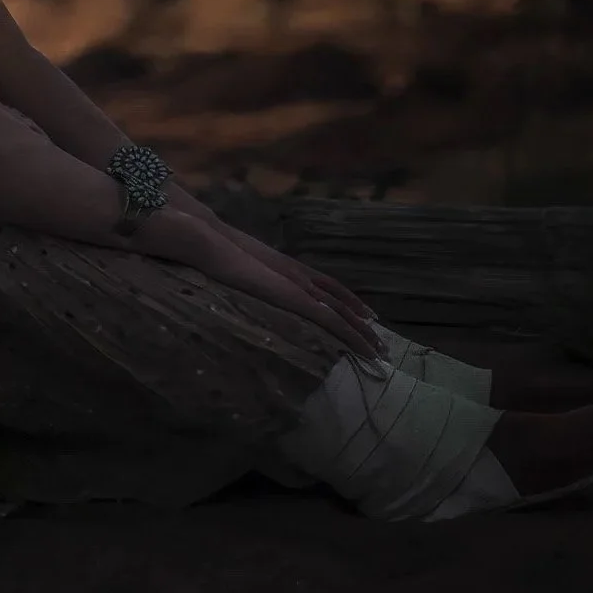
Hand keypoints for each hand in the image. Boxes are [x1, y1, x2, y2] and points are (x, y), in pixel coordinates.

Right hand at [184, 220, 386, 359]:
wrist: (214, 243)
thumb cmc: (219, 252)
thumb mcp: (240, 267)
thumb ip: (251, 277)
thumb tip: (251, 288)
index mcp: (288, 266)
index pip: (326, 284)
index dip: (345, 299)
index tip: (363, 314)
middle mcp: (301, 273)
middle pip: (339, 298)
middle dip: (360, 319)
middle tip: (379, 338)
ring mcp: (301, 284)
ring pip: (342, 311)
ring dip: (361, 331)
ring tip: (379, 349)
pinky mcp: (297, 298)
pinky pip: (330, 319)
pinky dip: (349, 333)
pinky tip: (360, 347)